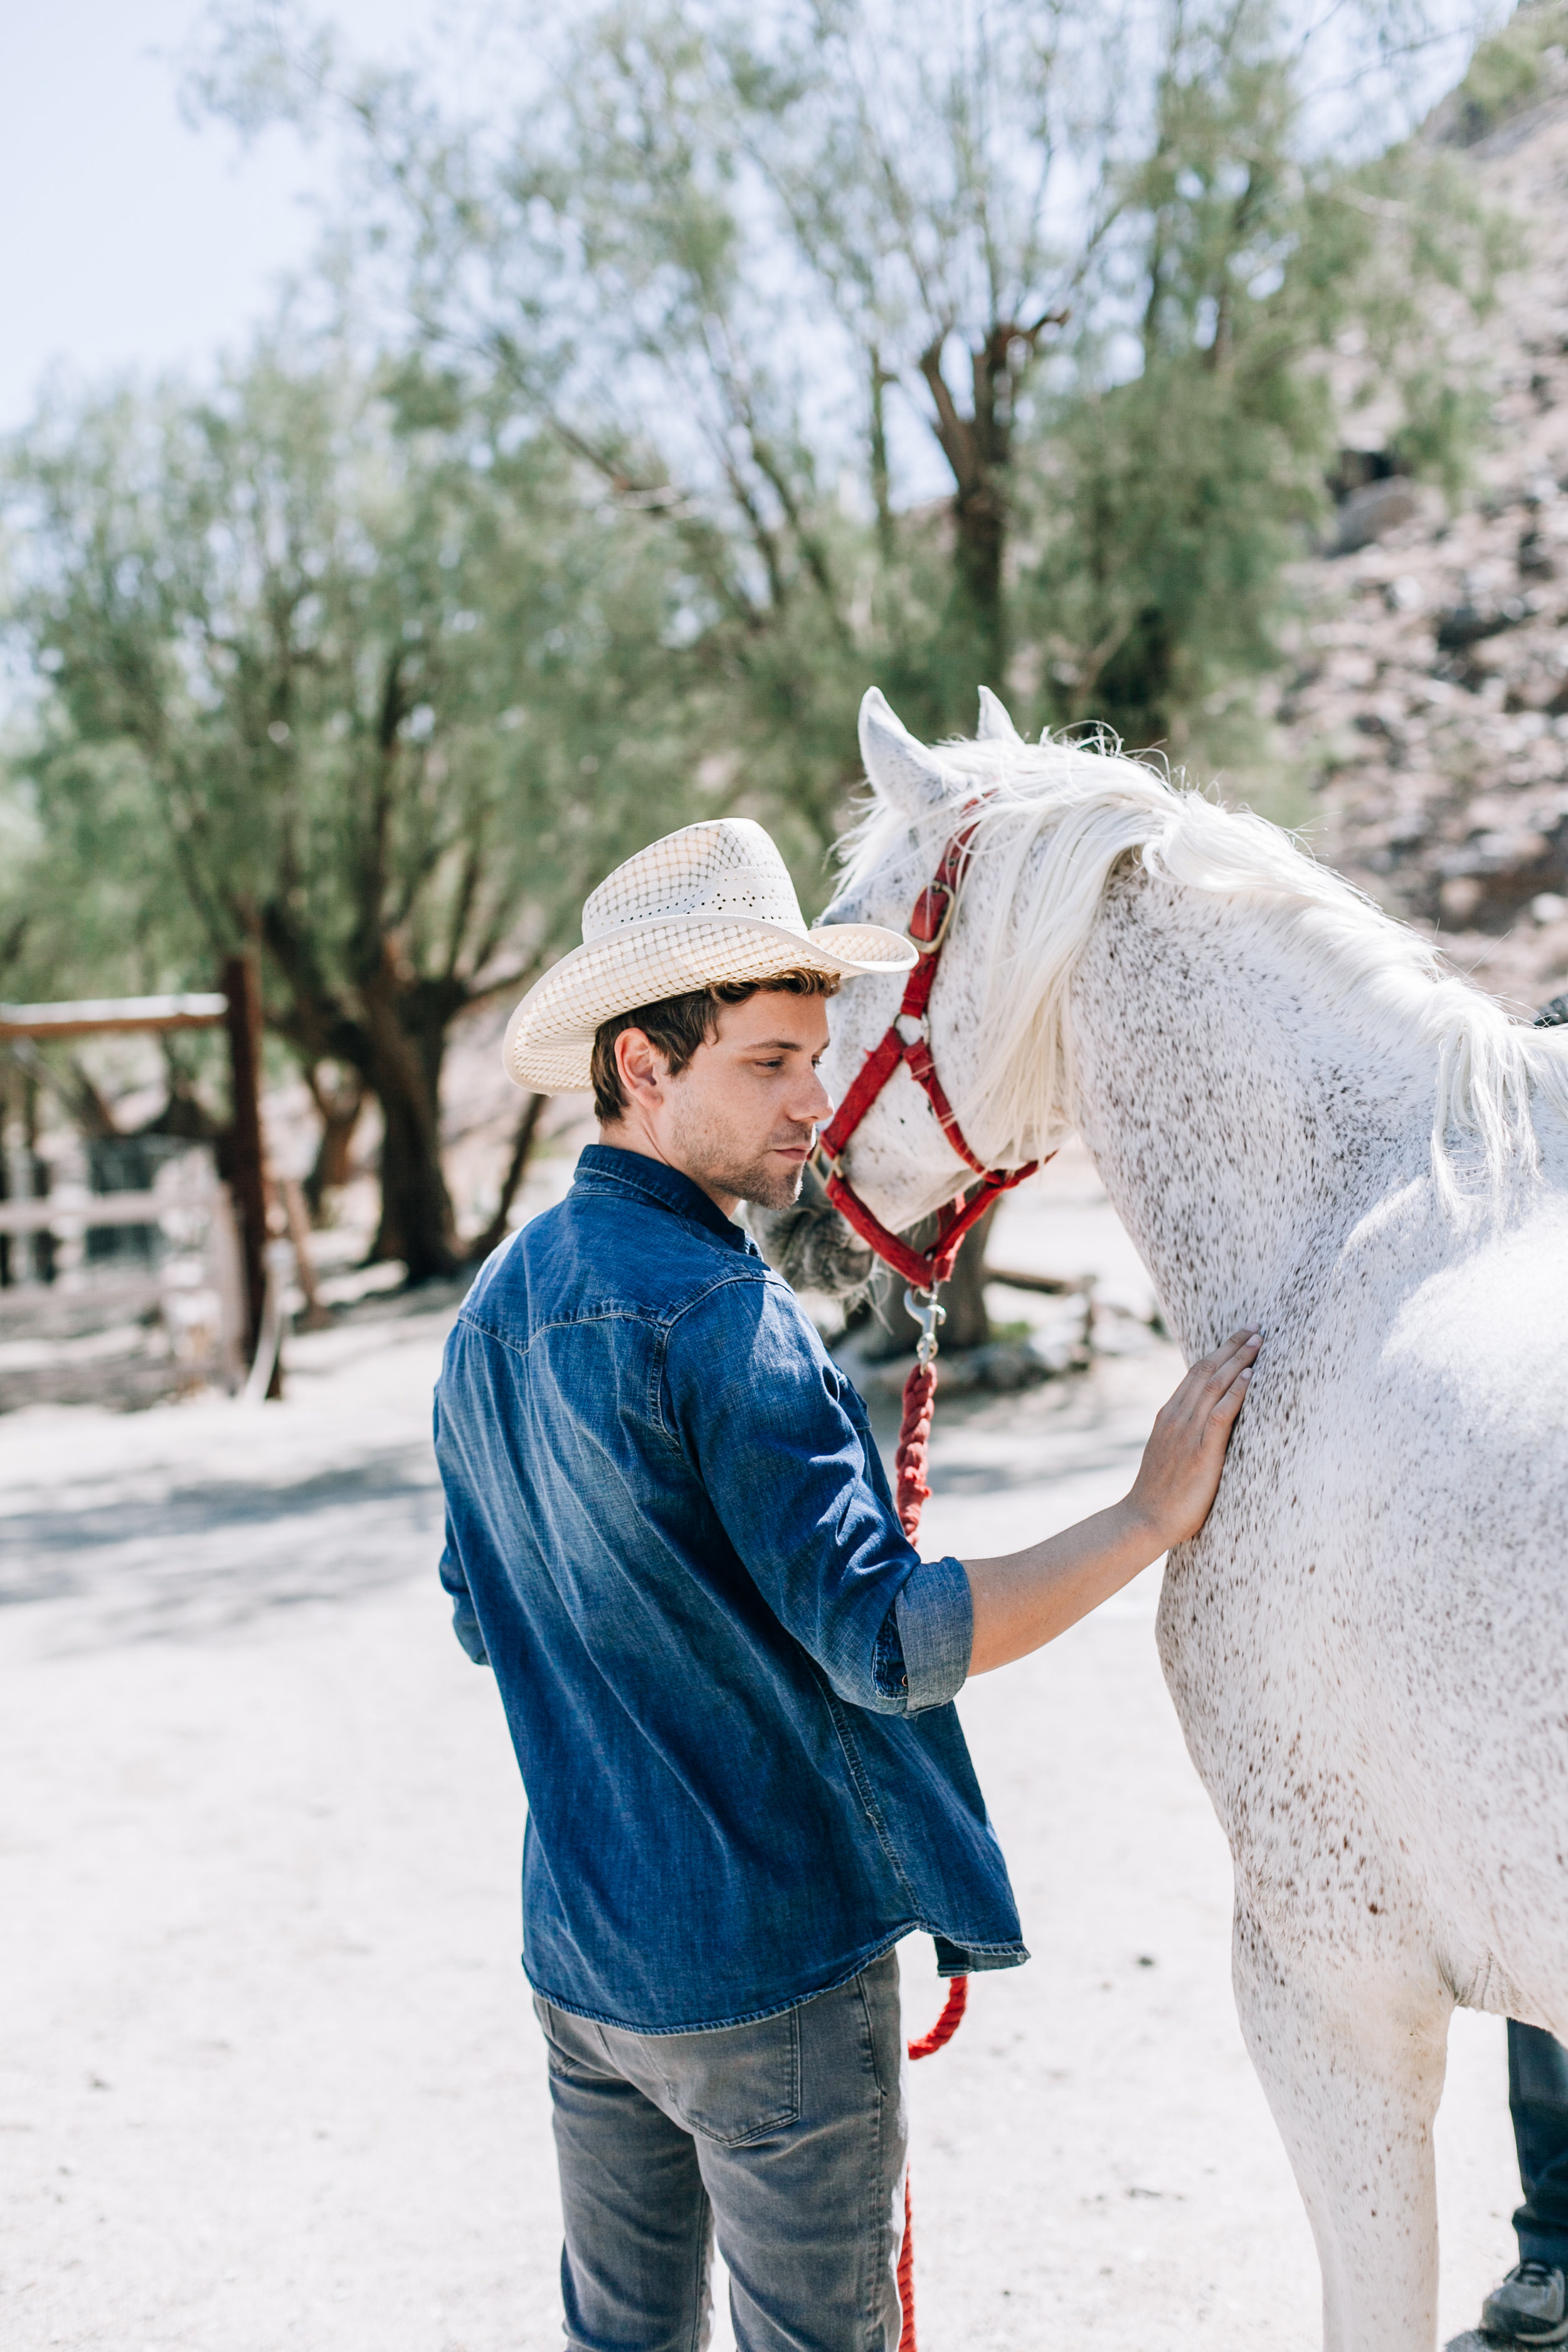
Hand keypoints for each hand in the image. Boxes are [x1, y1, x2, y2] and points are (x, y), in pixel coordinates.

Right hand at [1125, 1327, 1260, 1550]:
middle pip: (1206, 1371)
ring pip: (1215, 1385)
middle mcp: (1177, 1418)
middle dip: (1232, 1347)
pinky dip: (1236, 1392)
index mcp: (1168, 1417)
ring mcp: (1187, 1433)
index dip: (1218, 1353)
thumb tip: (1205, 1429)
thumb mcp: (1168, 1456)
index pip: (1195, 1374)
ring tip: (1258, 1342)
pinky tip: (1251, 1376)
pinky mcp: (1201, 1451)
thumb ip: (1184, 1437)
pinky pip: (1221, 1413)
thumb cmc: (1159, 1497)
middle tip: (1254, 1328)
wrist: (1143, 1521)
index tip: (1238, 1338)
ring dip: (1239, 1361)